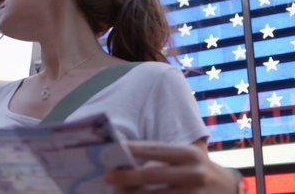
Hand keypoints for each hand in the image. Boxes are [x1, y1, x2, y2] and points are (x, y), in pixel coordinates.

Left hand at [103, 140, 240, 193]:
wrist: (230, 191)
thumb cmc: (198, 170)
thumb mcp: (188, 157)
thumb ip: (163, 157)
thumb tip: (126, 159)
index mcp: (188, 154)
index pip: (155, 149)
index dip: (132, 150)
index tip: (111, 150)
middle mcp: (193, 173)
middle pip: (153, 175)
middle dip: (127, 176)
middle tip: (107, 176)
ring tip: (116, 192)